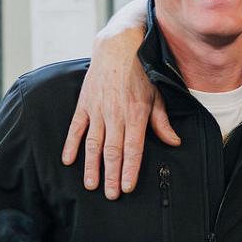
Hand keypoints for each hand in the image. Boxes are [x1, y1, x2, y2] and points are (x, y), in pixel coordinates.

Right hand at [59, 29, 177, 196]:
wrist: (118, 46)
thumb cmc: (141, 71)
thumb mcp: (157, 95)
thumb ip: (162, 121)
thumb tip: (174, 142)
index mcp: (136, 114)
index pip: (132, 148)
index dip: (129, 170)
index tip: (126, 187)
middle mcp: (115, 115)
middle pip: (112, 151)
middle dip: (111, 175)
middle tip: (110, 195)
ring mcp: (97, 110)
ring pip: (93, 143)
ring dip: (91, 166)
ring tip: (91, 185)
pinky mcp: (84, 104)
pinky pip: (76, 127)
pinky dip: (71, 144)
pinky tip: (68, 160)